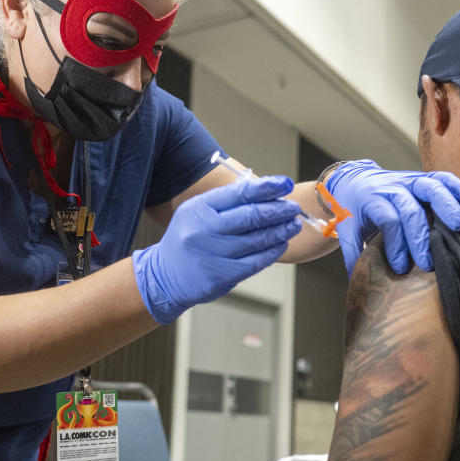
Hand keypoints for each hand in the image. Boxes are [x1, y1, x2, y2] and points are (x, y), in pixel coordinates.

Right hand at [133, 176, 301, 322]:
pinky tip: (281, 244)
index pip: (239, 193)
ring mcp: (212, 254)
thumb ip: (228, 202)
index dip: (267, 187)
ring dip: (280, 231)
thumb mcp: (198, 212)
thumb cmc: (189, 238)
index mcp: (199, 208)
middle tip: (294, 207)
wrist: (165, 276)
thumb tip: (267, 193)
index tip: (285, 184)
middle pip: (251, 216)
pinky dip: (272, 251)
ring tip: (293, 225)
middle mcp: (204, 230)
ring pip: (256, 240)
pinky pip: (254, 261)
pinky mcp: (221, 275)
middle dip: (278, 210)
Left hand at [326, 160, 459, 274]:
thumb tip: (359, 283)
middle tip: (427, 263)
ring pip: (430, 187)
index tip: (400, 267)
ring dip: (446, 205)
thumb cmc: (354, 209)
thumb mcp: (346, 228)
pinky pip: (442, 177)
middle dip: (420, 237)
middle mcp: (392, 188)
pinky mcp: (422, 177)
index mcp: (372, 200)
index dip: (396, 245)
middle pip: (410, 209)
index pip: (388, 221)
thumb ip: (352, 252)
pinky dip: (456, 186)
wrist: (355, 180)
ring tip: (459, 226)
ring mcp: (409, 180)